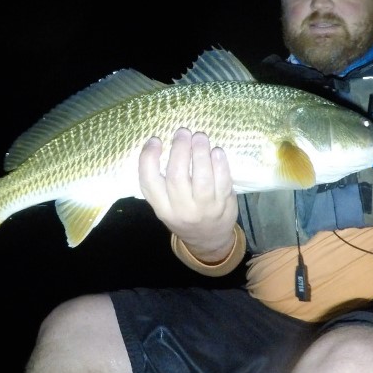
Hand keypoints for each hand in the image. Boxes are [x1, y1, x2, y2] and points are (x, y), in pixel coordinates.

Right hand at [138, 127, 239, 258]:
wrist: (208, 240)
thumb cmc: (183, 215)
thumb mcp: (165, 206)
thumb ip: (161, 182)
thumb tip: (160, 143)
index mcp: (162, 207)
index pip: (149, 182)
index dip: (149, 158)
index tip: (155, 140)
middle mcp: (181, 209)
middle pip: (177, 176)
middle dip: (179, 149)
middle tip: (183, 132)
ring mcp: (204, 209)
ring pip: (201, 178)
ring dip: (200, 152)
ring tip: (199, 136)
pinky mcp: (224, 205)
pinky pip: (222, 182)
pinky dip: (220, 164)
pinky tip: (216, 151)